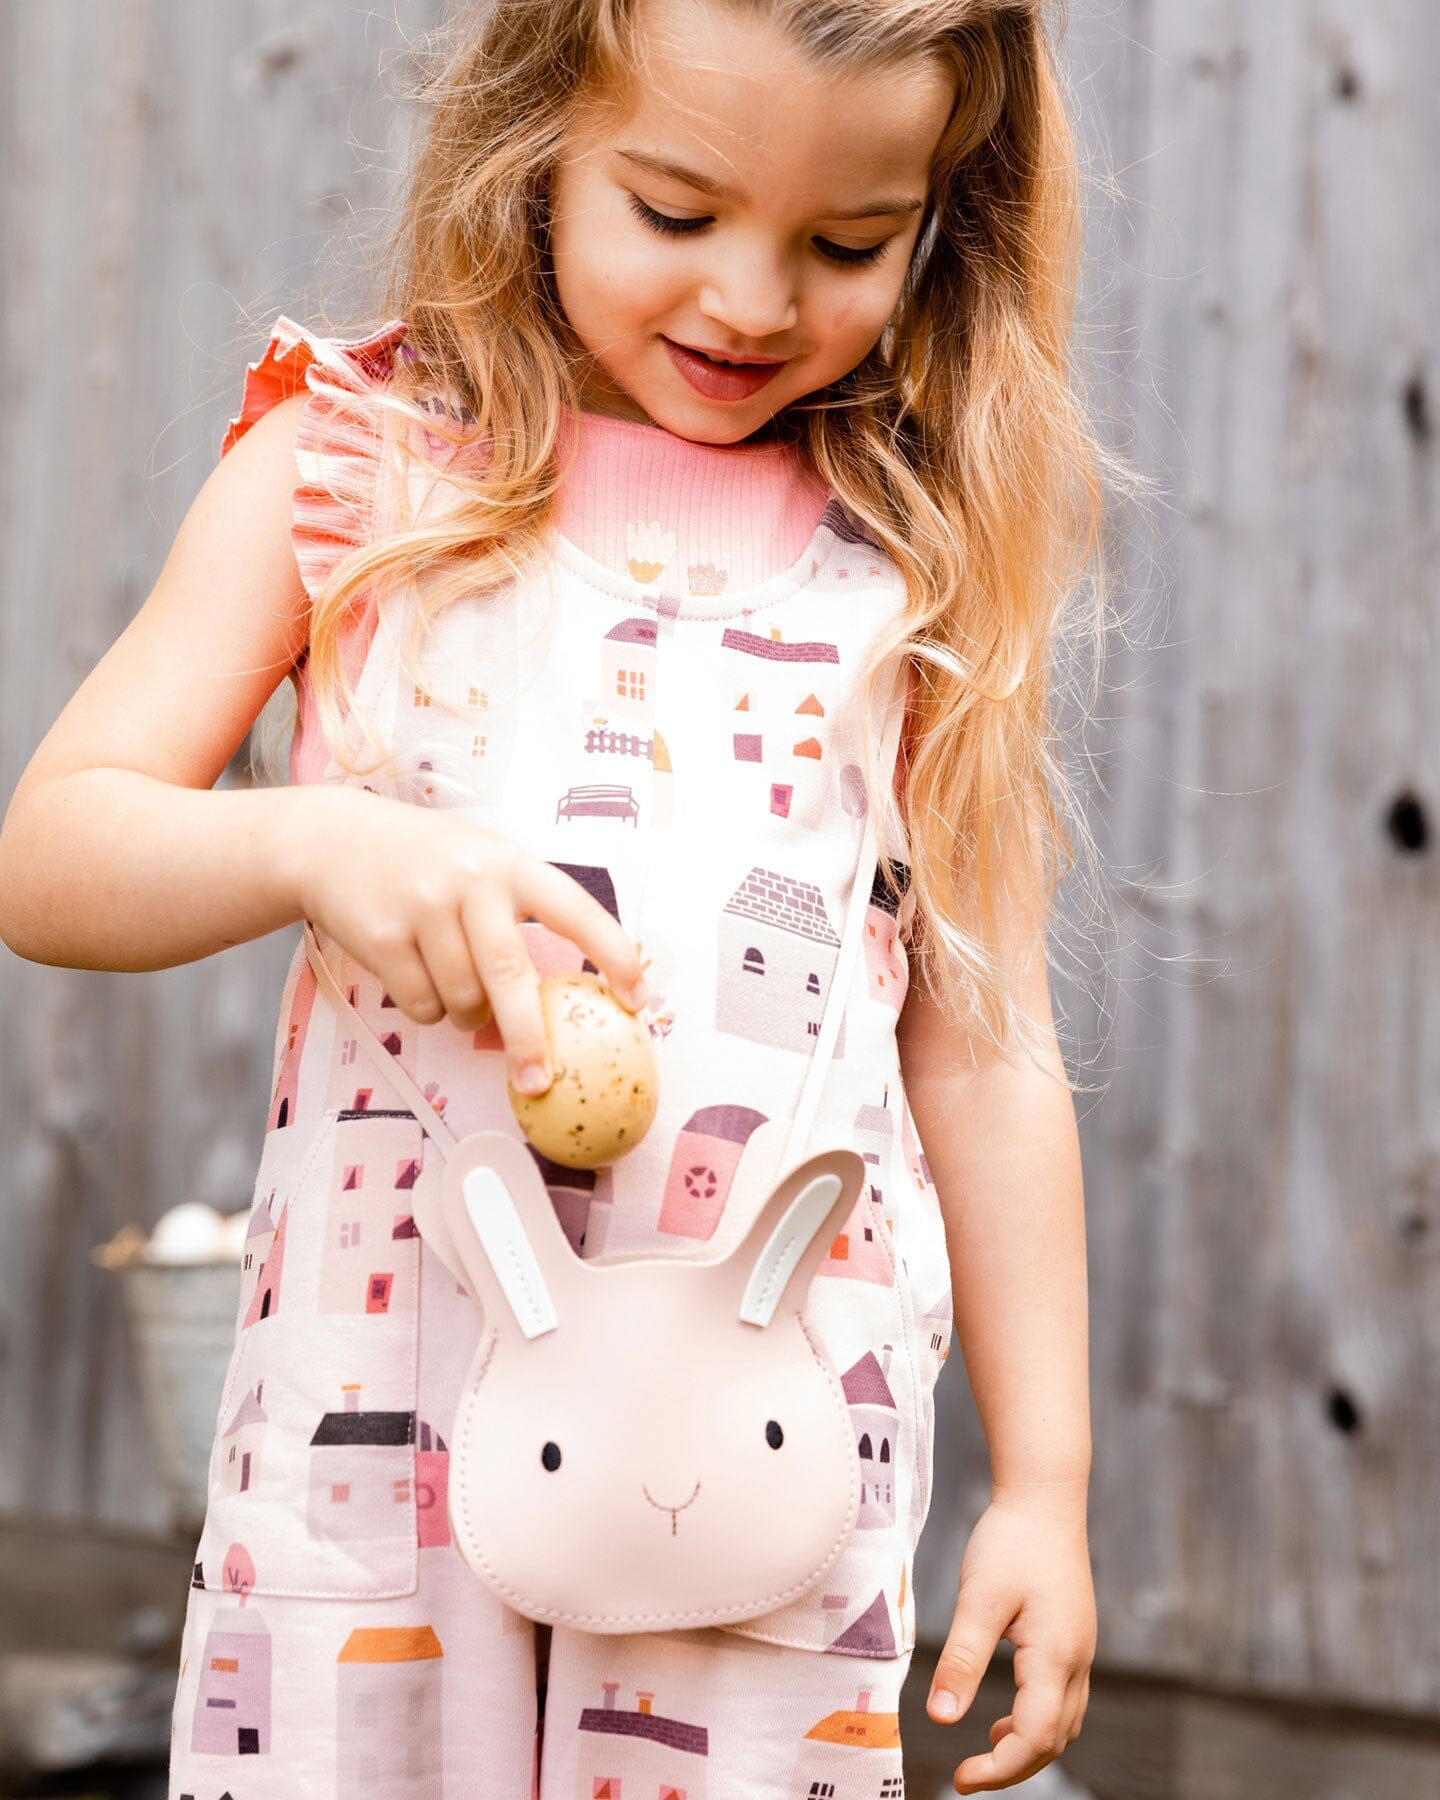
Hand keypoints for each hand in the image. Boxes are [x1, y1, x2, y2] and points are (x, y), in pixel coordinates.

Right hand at [293, 785, 648, 1095]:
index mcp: (511, 865)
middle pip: (510, 975)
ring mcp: (424, 908)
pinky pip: (421, 1004)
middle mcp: (471, 882)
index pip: (577, 911)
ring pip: (462, 999)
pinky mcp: (383, 937)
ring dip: (466, 1015)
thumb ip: (521, 910)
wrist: (330, 840)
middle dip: (528, 1038)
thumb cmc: (425, 861)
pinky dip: (426, 1008)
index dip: (614, 955)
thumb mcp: (482, 861)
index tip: (639, 999)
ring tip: (456, 986)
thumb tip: (567, 995)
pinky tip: (415, 974)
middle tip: (540, 1080)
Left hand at [926, 1479, 1095, 1792]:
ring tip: (984, 1752)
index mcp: (1056, 1657)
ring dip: (1029, 1747)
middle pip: (1055, 1741)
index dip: (999, 1769)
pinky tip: (1005, 1715)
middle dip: (1014, 1767)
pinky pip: (1064, 1700)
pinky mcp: (1073, 1638)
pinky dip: (1038, 1721)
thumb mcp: (979, 1598)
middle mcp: (1077, 1661)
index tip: (960, 1778)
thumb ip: (962, 1660)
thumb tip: (940, 1718)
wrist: (1044, 1497)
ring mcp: (1080, 1651)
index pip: (1035, 1737)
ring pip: (1064, 1724)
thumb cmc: (1012, 1541)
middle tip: (967, 1776)